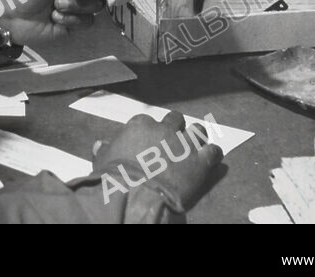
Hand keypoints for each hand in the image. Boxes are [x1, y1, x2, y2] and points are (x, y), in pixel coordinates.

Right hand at [93, 111, 220, 208]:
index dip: (150, 132)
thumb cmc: (115, 177)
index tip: (150, 142)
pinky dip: (214, 154)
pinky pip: (213, 151)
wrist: (135, 193)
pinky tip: (212, 159)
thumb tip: (100, 145)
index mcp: (140, 125)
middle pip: (175, 120)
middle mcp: (163, 128)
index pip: (148, 121)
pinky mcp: (199, 160)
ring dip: (197, 138)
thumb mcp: (103, 161)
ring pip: (197, 131)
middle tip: (175, 143)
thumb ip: (105, 150)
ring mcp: (183, 143)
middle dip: (176, 128)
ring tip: (196, 147)